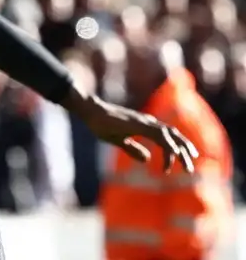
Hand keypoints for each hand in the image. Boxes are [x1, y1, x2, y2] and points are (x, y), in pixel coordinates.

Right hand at [64, 90, 197, 172]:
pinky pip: (158, 135)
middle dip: (185, 151)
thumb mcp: (119, 141)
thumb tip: (148, 160)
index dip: (174, 151)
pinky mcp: (139, 124)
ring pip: (170, 136)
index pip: (167, 137)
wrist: (90, 111)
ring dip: (180, 151)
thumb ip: (133, 149)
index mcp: (144, 125)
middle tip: (190, 169)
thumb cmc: (101, 124)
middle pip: (173, 135)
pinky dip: (168, 145)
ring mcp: (144, 122)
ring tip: (187, 166)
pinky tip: (174, 154)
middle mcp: (148, 122)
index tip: (172, 168)